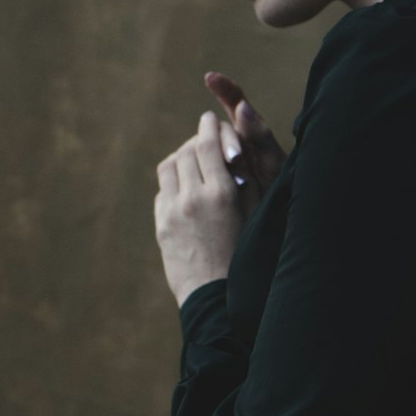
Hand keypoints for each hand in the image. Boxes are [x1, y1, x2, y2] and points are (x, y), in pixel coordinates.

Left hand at [154, 110, 263, 306]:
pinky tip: (186, 188)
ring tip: (193, 160)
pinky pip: (163, 190)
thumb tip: (234, 150)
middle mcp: (193, 198)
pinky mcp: (161, 225)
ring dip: (181, 157)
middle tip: (205, 137)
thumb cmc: (245, 256)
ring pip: (169, 166)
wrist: (216, 297)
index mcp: (221, 194)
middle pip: (186, 150)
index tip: (210, 118)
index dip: (209, 127)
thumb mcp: (254, 216)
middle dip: (196, 140)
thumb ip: (244, 180)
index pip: (207, 144)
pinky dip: (173, 181)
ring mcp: (172, 211)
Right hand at [204, 71, 288, 193]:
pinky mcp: (209, 178)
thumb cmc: (280, 189)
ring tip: (236, 173)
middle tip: (237, 158)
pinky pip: (199, 167)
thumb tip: (241, 107)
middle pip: (216, 128)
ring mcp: (219, 160)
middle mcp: (233, 142)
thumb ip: (259, 134)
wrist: (272, 222)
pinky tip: (205, 181)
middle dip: (225, 139)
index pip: (234, 101)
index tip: (210, 78)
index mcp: (250, 132)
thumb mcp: (273, 161)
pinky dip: (201, 170)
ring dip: (215, 156)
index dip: (224, 88)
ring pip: (204, 147)